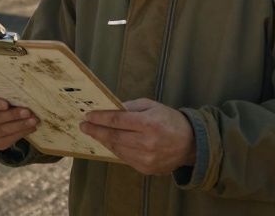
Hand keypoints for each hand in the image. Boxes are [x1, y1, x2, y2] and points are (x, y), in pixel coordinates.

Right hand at [0, 94, 37, 150]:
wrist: (2, 117)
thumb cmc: (2, 99)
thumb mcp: (1, 93)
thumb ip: (7, 92)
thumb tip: (25, 91)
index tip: (6, 104)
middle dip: (12, 116)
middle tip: (28, 112)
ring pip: (0, 131)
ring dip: (19, 126)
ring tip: (33, 121)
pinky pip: (5, 141)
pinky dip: (20, 134)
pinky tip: (30, 128)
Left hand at [80, 98, 194, 174]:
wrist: (190, 144)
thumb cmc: (170, 120)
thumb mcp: (152, 106)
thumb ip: (131, 107)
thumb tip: (110, 108)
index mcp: (149, 123)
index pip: (117, 121)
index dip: (100, 118)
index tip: (88, 115)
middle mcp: (147, 142)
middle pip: (114, 136)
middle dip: (96, 130)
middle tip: (84, 125)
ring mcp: (146, 158)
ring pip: (117, 149)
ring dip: (103, 140)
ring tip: (93, 133)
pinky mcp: (146, 168)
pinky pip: (124, 158)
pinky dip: (115, 149)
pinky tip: (109, 142)